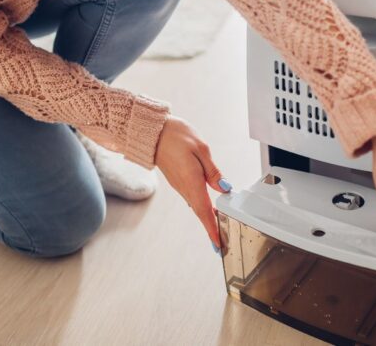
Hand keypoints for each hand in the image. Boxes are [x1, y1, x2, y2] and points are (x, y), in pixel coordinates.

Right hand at [155, 116, 229, 247]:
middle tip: (222, 242)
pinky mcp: (178, 181)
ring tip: (219, 229)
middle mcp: (184, 187)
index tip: (218, 243)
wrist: (152, 132)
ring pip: (196, 206)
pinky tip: (208, 208)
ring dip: (207, 218)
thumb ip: (213, 171)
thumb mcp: (201, 148)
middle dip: (211, 227)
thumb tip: (224, 187)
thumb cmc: (175, 135)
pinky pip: (192, 198)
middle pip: (201, 212)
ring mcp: (180, 185)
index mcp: (192, 180)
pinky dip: (201, 207)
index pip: (204, 210)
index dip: (212, 228)